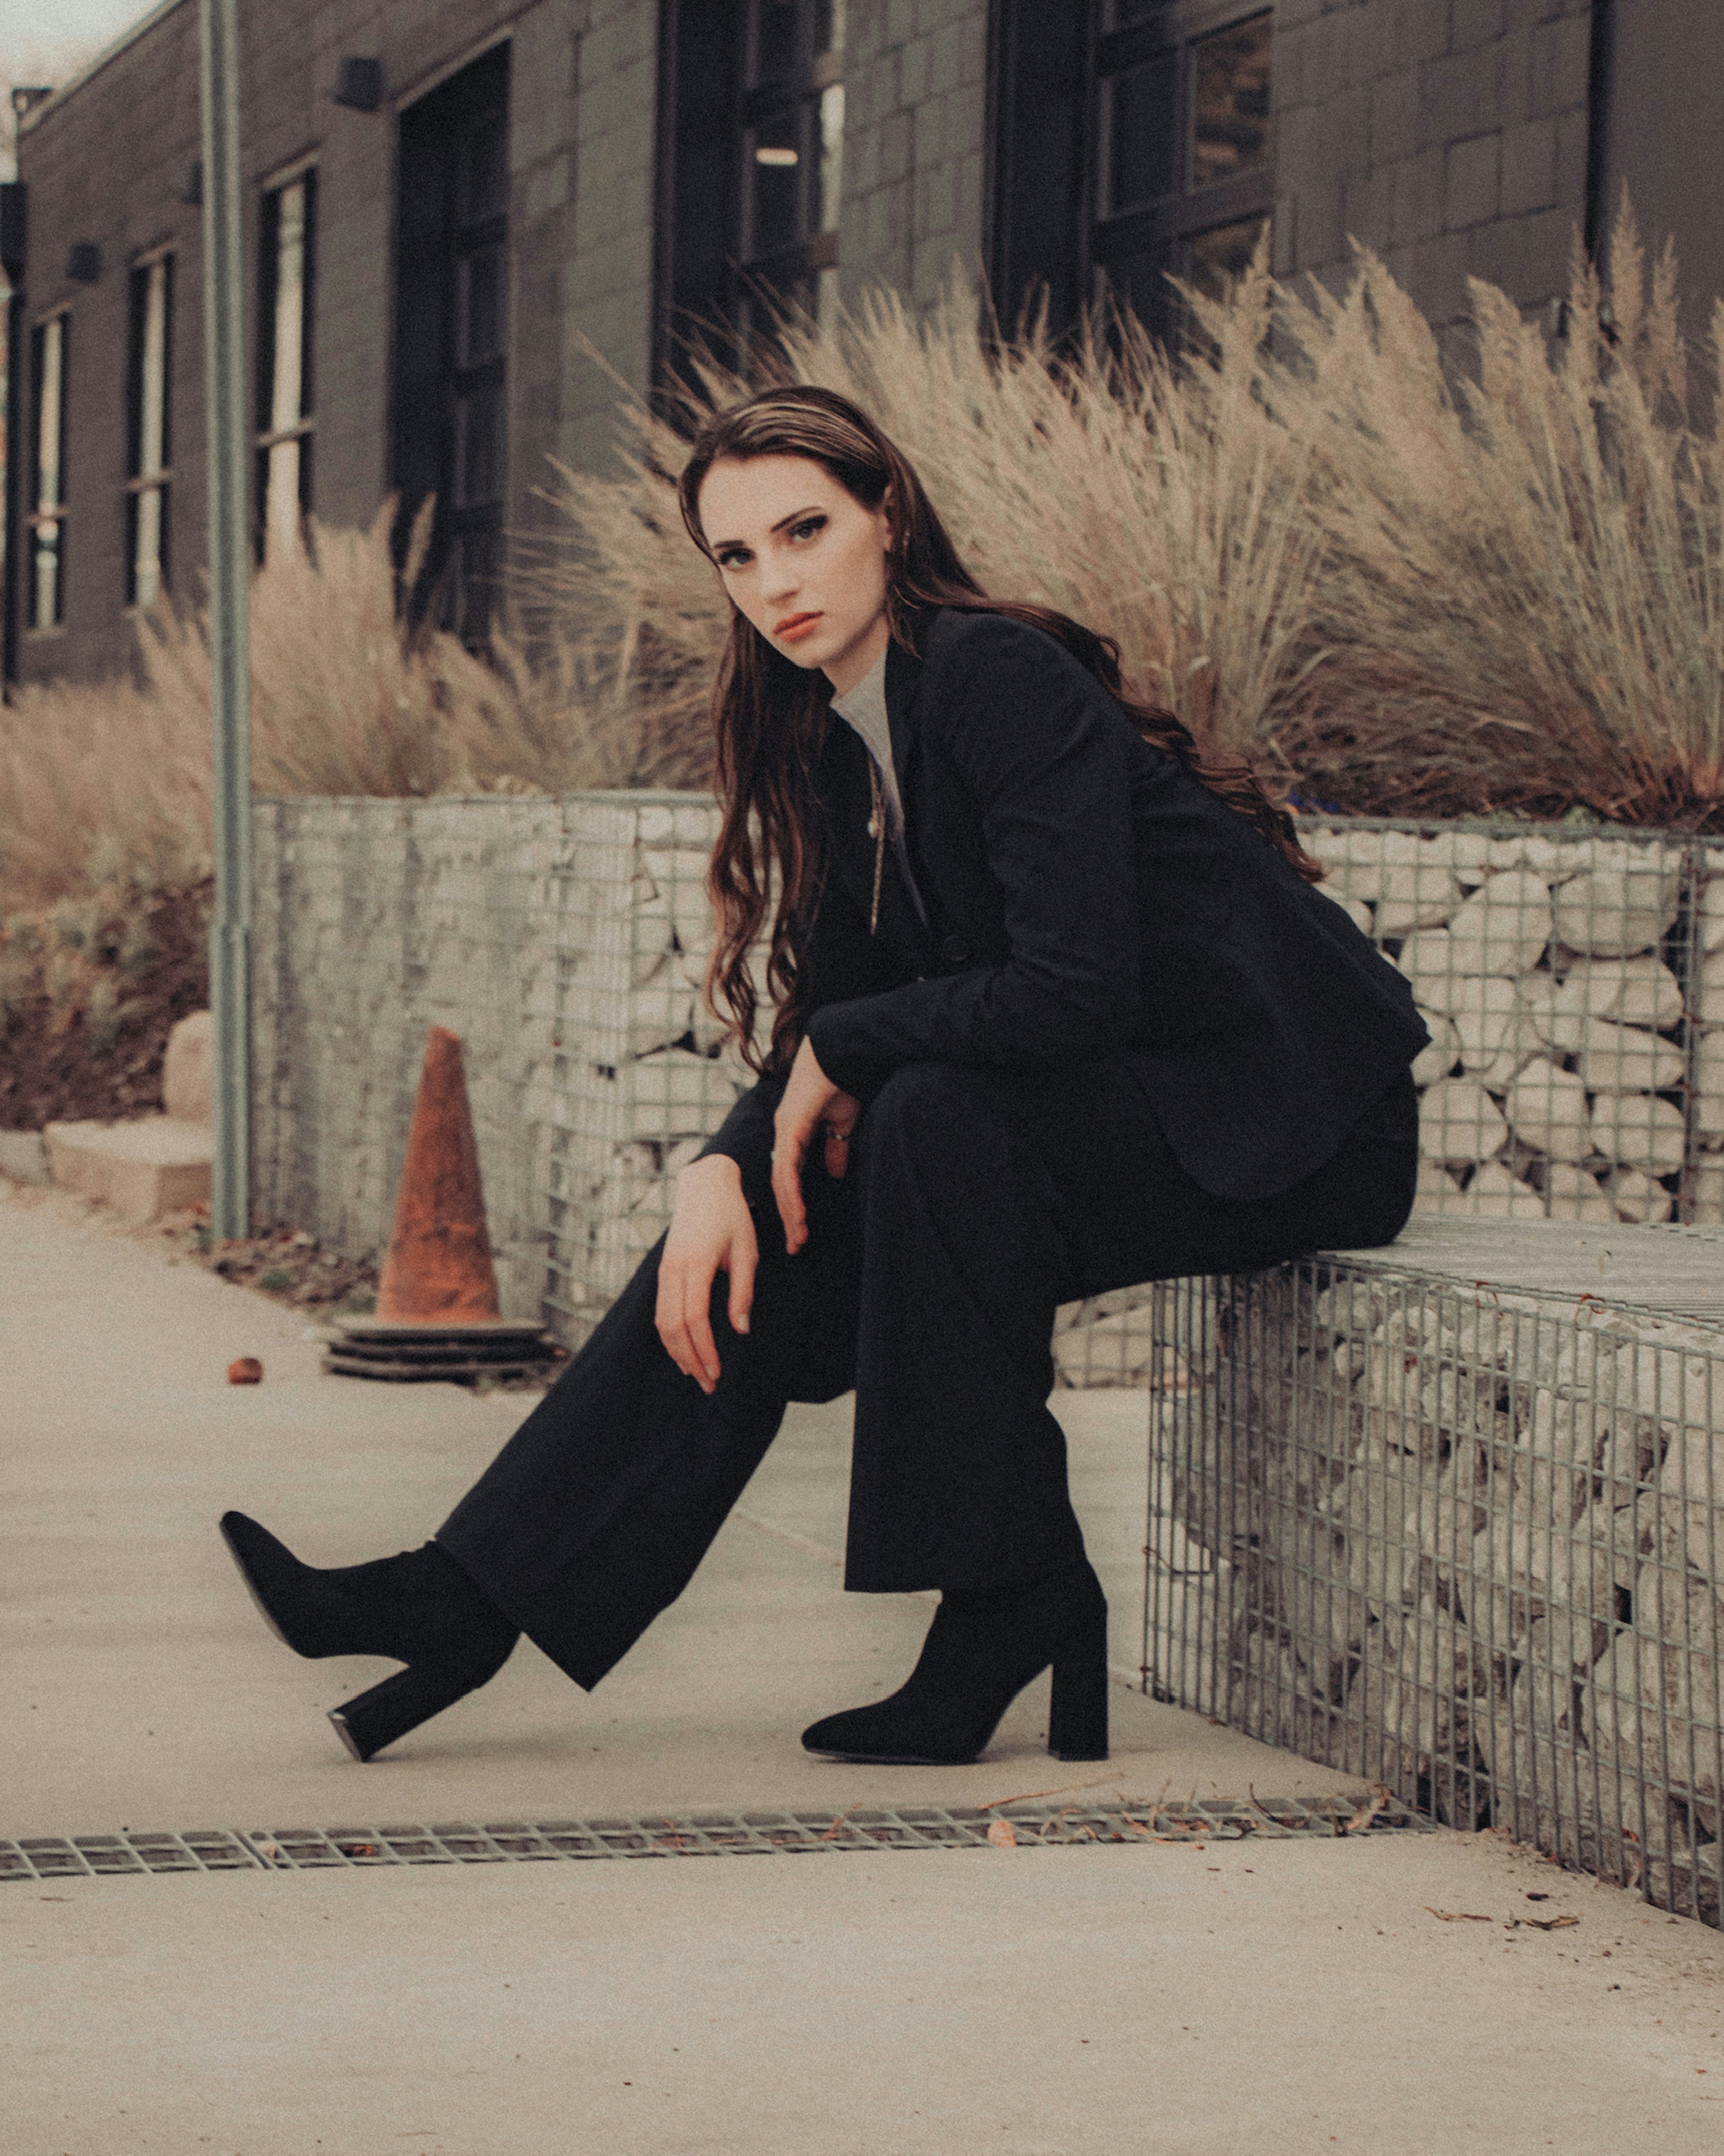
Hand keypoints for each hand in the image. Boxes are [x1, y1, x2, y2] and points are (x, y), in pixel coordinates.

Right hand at [655, 1154, 757, 1394]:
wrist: (705, 1186)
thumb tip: (741, 1330)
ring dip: (678, 1352)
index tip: (718, 1373)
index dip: (705, 1350)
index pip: (694, 1318)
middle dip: (690, 1360)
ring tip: (697, 1374)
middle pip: (673, 1327)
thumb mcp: (747, 1251)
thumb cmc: (732, 1217)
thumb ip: (743, 1291)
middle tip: (709, 1385)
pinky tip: (684, 1350)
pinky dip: (670, 1335)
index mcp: (696, 1264)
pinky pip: (661, 1311)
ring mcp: (664, 1271)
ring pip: (662, 1322)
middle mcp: (673, 1269)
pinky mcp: (663, 1271)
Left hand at [772, 1036, 860, 1255]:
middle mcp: (783, 1133)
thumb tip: (834, 1173)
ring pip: (781, 1181)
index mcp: (793, 1132)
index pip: (789, 1176)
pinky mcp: (790, 1126)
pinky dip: (791, 1193)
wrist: (845, 1049)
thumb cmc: (845, 1079)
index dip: (794, 1203)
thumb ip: (835, 1148)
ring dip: (790, 1212)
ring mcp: (784, 1129)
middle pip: (781, 1184)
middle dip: (789, 1216)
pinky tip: (798, 1214)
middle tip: (795, 1245)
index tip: (801, 1229)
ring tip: (798, 1238)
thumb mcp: (842, 1122)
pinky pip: (787, 1168)